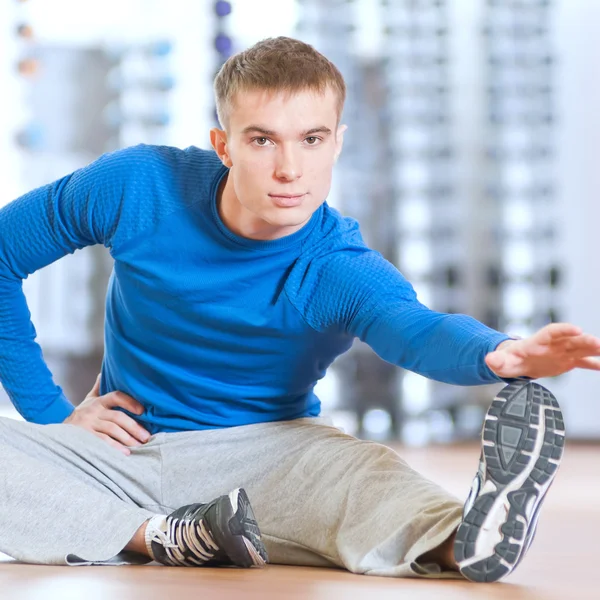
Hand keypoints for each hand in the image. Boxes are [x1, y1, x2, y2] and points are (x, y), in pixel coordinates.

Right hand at [64, 374, 150, 454]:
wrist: (58, 431)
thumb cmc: (80, 415)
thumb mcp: (88, 400)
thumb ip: (97, 388)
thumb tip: (103, 372)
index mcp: (98, 401)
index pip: (116, 396)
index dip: (130, 402)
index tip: (143, 411)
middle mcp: (93, 411)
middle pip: (117, 417)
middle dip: (134, 427)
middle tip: (146, 437)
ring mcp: (88, 424)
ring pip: (112, 429)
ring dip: (127, 438)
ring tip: (139, 445)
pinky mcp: (84, 437)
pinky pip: (102, 442)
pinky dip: (115, 448)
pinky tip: (125, 453)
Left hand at [485, 323, 599, 378]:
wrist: (517, 363)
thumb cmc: (509, 360)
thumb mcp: (500, 362)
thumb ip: (496, 360)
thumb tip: (489, 359)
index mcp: (537, 341)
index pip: (552, 332)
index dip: (564, 329)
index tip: (577, 329)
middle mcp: (553, 344)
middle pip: (570, 340)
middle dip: (584, 341)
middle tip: (597, 343)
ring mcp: (561, 352)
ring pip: (580, 349)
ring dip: (594, 350)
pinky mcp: (567, 361)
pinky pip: (583, 362)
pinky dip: (594, 364)